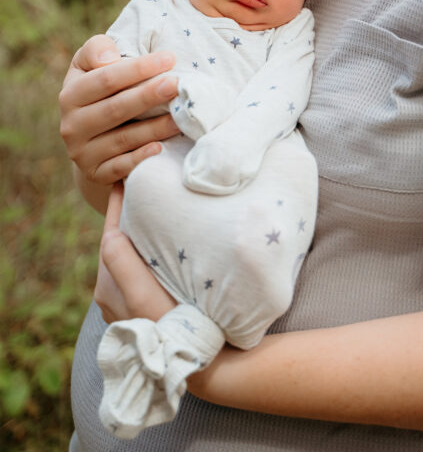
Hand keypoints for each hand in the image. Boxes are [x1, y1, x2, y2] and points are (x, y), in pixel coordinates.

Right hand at [59, 34, 180, 189]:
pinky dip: (140, 159)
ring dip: (154, 128)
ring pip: (123, 139)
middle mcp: (71, 126)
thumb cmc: (101, 88)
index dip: (139, 68)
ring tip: (180, 116)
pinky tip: (160, 149)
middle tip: (177, 85)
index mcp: (71, 94)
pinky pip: (120, 168)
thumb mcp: (92, 63)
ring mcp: (82, 153)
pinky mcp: (95, 174)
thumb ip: (97, 49)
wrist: (94, 136)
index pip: (107, 78)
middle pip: (116, 109)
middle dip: (149, 95)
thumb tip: (109, 59)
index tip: (170, 58)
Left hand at [95, 182, 175, 323]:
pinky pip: (138, 271)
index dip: (115, 205)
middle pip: (116, 244)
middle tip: (140, 189)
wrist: (197, 363)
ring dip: (136, 235)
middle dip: (124, 217)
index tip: (123, 178)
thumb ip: (122, 261)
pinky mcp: (141, 308)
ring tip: (151, 210)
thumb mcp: (142, 293)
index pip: (109, 234)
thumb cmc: (171, 325)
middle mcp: (110, 295)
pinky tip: (161, 245)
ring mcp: (124, 303)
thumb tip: (110, 233)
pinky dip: (145, 253)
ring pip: (126, 257)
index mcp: (107, 286)